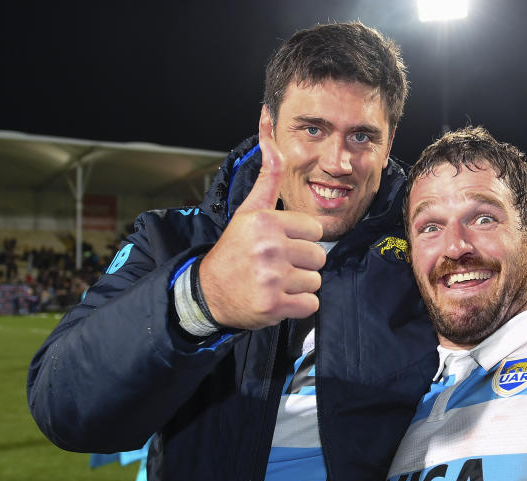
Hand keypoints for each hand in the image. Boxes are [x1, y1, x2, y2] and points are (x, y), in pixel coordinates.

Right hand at [199, 111, 325, 328]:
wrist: (207, 292)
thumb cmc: (234, 249)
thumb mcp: (249, 210)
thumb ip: (267, 175)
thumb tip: (269, 127)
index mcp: (266, 222)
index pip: (315, 230)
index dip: (300, 239)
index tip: (279, 244)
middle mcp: (269, 248)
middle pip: (319, 257)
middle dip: (302, 264)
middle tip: (276, 266)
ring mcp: (272, 279)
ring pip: (316, 281)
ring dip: (300, 286)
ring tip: (275, 282)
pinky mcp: (274, 306)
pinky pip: (311, 305)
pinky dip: (298, 306)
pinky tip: (277, 298)